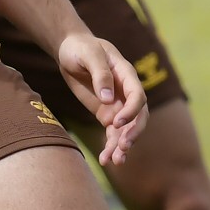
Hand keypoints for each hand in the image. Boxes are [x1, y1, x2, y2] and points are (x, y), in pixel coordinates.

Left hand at [53, 33, 149, 165]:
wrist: (70, 51)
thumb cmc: (80, 48)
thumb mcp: (89, 54)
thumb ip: (100, 74)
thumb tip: (108, 98)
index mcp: (126, 75)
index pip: (138, 95)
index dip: (132, 110)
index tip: (117, 122)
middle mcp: (126, 92)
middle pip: (139, 116)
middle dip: (133, 133)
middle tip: (123, 147)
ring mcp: (118, 105)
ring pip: (126, 129)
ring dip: (123, 145)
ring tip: (115, 161)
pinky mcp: (107, 114)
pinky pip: (113, 133)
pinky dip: (111, 147)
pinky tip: (105, 160)